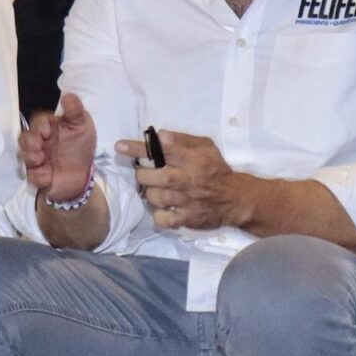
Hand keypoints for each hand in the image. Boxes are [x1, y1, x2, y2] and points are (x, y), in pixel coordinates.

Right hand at [20, 93, 96, 201]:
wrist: (84, 175)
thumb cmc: (80, 147)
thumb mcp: (82, 126)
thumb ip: (75, 111)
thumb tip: (68, 95)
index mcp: (47, 127)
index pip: (36, 122)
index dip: (39, 126)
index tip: (47, 132)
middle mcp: (38, 142)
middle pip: (23, 138)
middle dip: (30, 142)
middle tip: (40, 147)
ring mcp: (35, 160)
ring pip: (22, 156)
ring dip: (31, 158)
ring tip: (43, 161)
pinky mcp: (36, 177)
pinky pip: (30, 176)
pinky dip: (38, 176)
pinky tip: (49, 177)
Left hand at [118, 131, 240, 230]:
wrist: (236, 199)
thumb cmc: (216, 169)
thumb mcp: (206, 147)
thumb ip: (183, 139)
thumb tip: (159, 136)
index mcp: (195, 159)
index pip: (165, 150)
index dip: (140, 148)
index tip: (120, 146)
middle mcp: (191, 180)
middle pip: (158, 177)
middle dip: (144, 175)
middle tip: (144, 173)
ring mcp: (189, 202)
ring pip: (158, 198)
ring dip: (150, 193)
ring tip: (155, 190)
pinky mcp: (189, 219)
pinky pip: (164, 220)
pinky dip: (158, 215)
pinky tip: (163, 208)